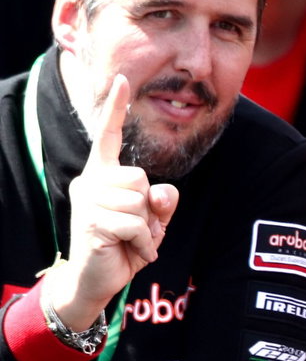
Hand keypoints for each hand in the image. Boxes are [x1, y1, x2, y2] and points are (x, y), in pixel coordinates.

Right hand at [43, 74, 175, 330]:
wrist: (96, 280)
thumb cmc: (124, 246)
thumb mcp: (151, 221)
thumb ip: (161, 202)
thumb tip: (162, 191)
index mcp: (102, 176)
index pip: (109, 137)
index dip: (116, 109)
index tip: (122, 80)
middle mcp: (90, 182)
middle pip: (140, 178)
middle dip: (149, 208)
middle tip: (136, 229)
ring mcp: (88, 201)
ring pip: (141, 202)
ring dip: (148, 229)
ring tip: (132, 241)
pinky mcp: (92, 222)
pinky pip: (138, 225)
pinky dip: (144, 243)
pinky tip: (132, 252)